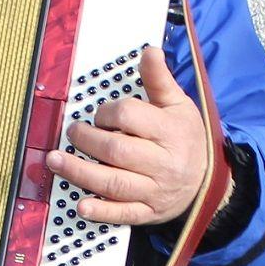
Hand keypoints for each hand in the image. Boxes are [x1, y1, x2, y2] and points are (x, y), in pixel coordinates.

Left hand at [47, 43, 209, 225]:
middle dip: (87, 140)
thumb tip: (149, 51)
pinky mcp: (148, 212)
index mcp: (171, 131)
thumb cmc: (187, 139)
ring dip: (80, 172)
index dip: (107, 113)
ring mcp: (155, 191)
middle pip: (116, 150)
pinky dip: (101, 212)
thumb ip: (159, 80)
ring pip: (114, 183)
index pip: (130, 117)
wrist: (209, 182)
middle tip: (74, 133)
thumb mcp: (179, 106)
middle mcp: (164, 163)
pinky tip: (82, 206)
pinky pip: (122, 214)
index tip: (101, 115)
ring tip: (56, 160)